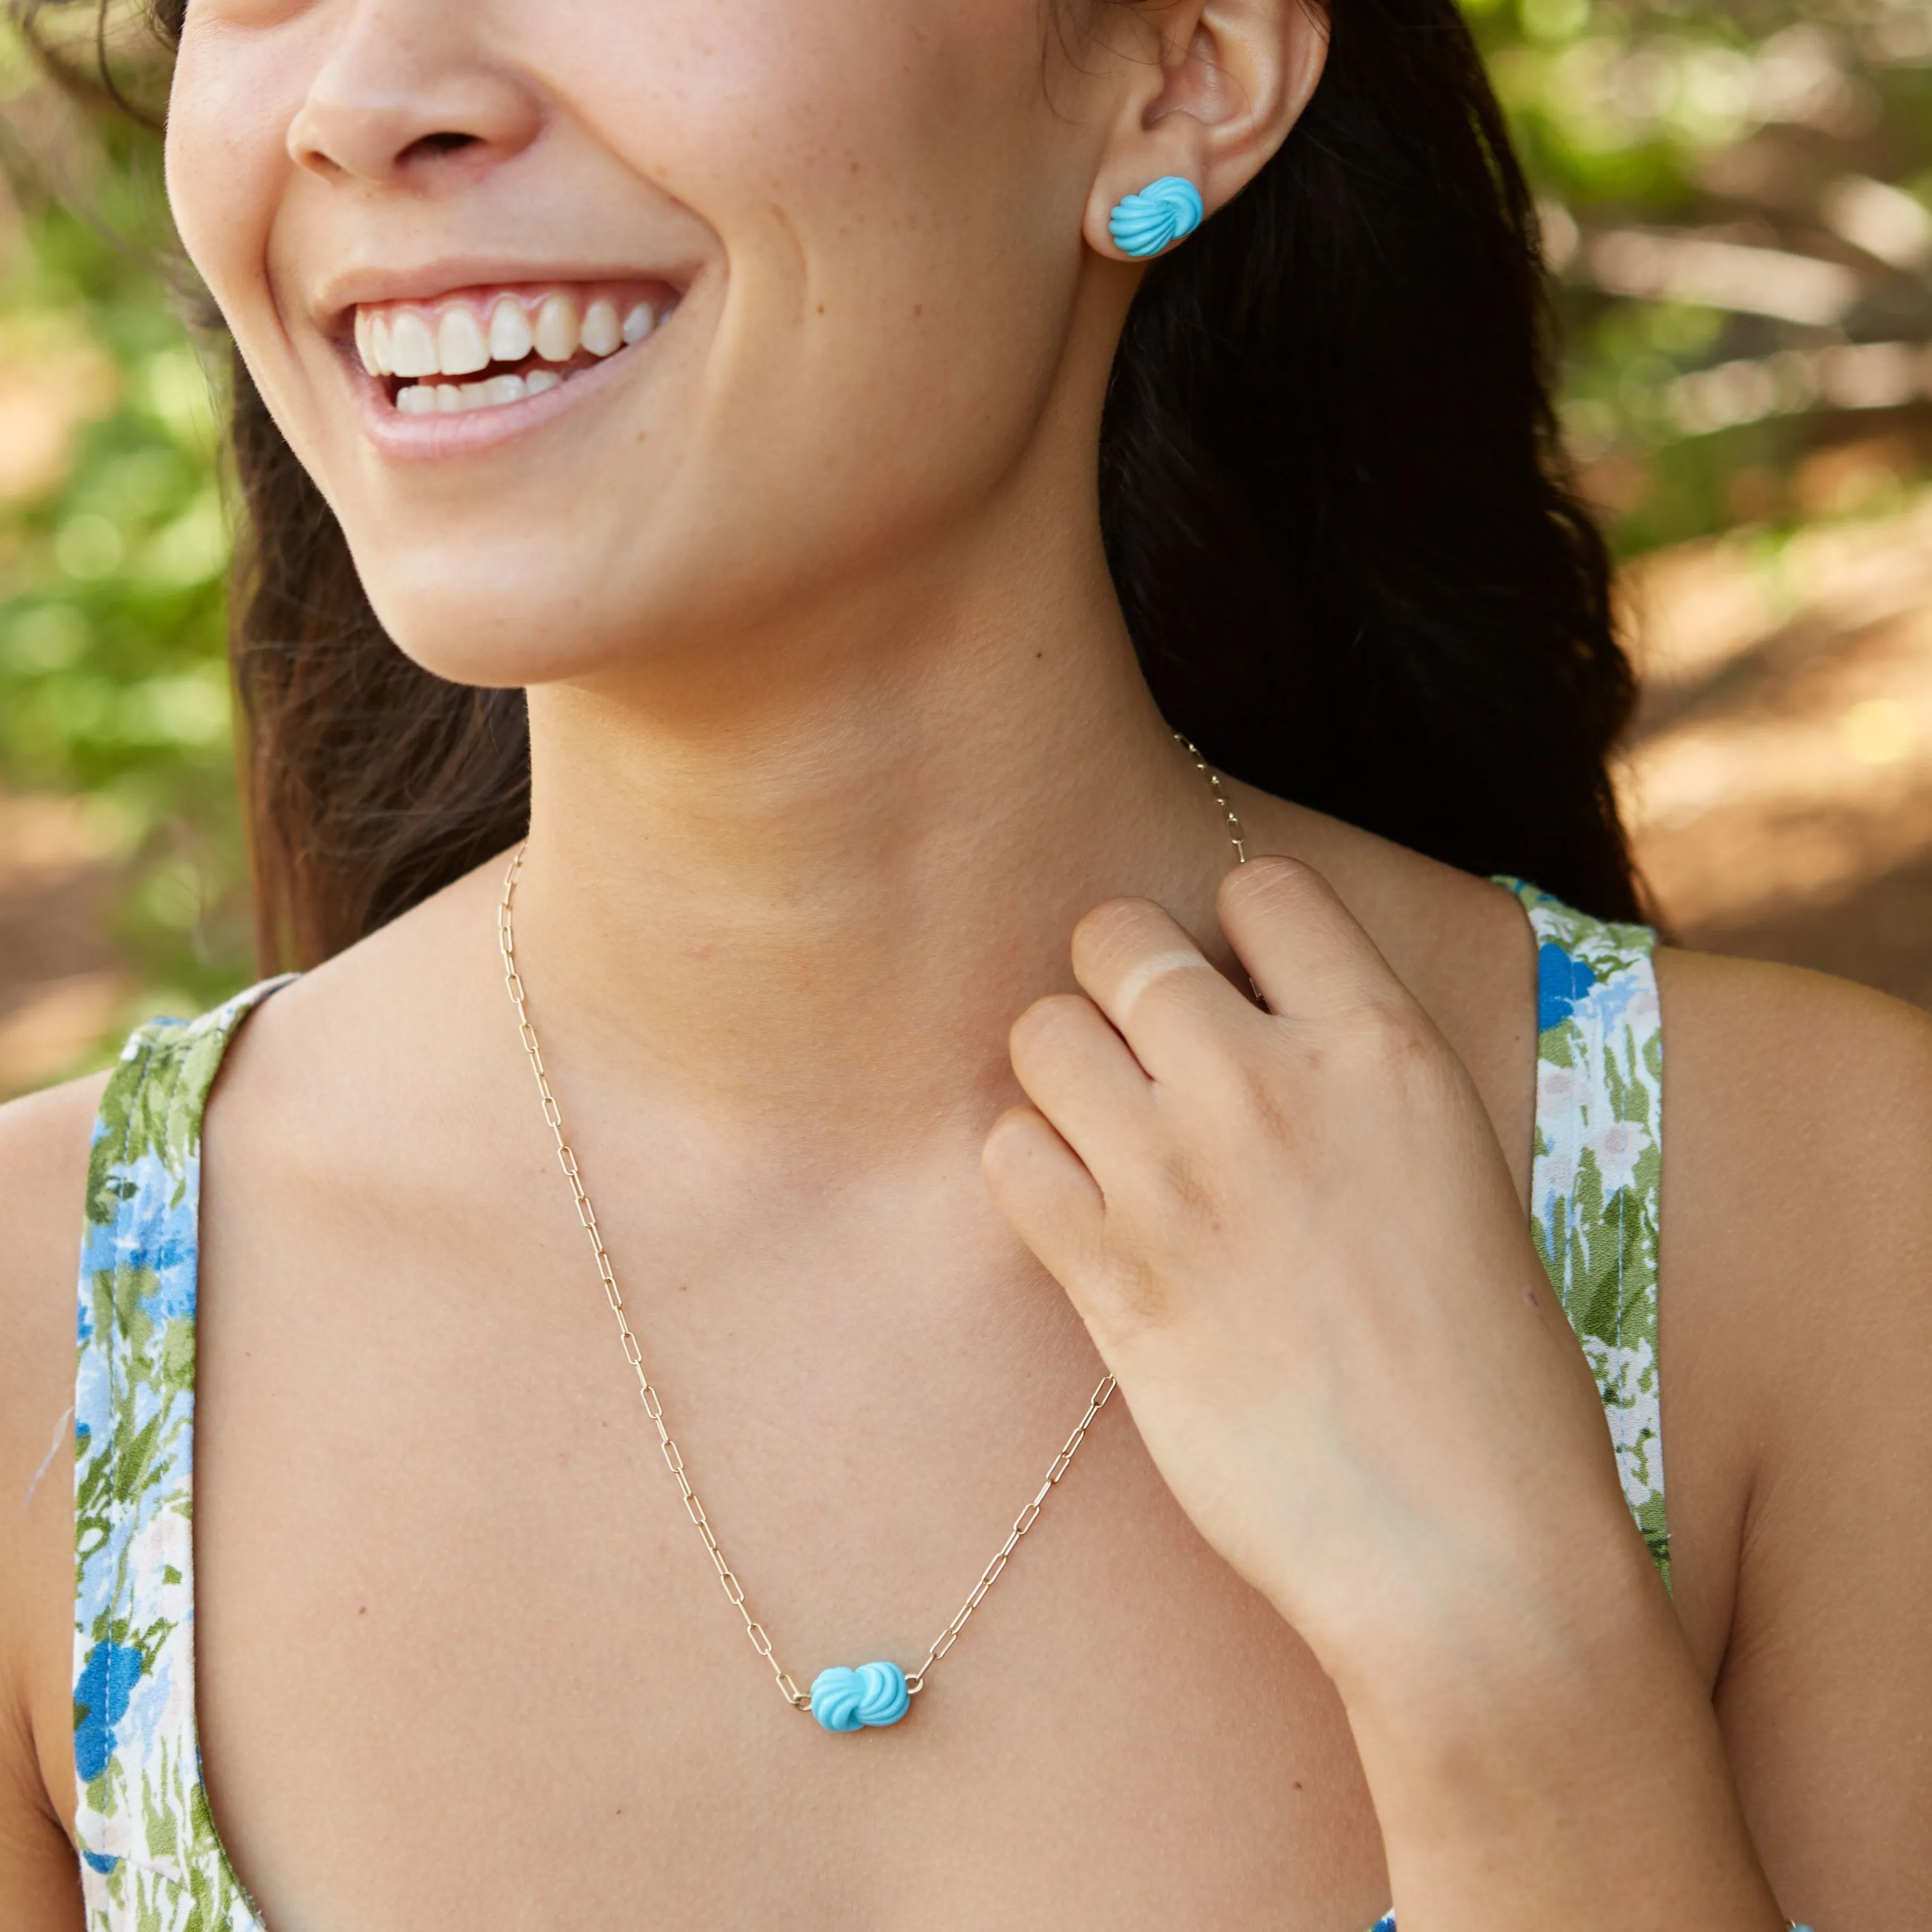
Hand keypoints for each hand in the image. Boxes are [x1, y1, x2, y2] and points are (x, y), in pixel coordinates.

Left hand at [983, 857, 1788, 1927]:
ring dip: (1062, 1071)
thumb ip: (1355, 1082)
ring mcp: (1181, 1177)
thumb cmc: (1489, 1378)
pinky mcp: (1112, 1277)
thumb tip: (1263, 1027)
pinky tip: (1080, 1218)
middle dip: (1116, 981)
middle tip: (1142, 1055)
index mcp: (1385, 1048)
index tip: (1233, 987)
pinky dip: (1029, 1173)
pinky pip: (1007, 1155)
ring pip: (1041, 1032)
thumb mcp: (1459, 1177)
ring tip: (1104, 1135)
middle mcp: (1272, 1085)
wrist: (1469, 1552)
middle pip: (1117, 937)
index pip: (1260, 888)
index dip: (1231, 930)